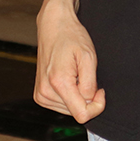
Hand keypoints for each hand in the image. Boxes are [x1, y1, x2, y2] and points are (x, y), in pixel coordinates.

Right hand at [35, 0, 105, 122]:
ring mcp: (41, 94)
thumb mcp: (89, 57)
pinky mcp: (40, 94)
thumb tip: (89, 101)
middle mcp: (46, 92)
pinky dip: (69, 95)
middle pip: (76, 112)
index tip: (100, 90)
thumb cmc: (71, 37)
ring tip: (75, 74)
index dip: (97, 106)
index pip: (82, 115)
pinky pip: (61, 104)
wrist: (53, 26)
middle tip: (85, 75)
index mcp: (58, 83)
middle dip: (86, 97)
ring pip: (69, 109)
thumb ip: (90, 84)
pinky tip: (68, 78)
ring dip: (77, 95)